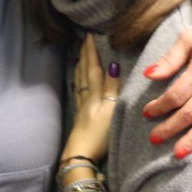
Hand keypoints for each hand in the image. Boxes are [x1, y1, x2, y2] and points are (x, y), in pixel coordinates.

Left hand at [63, 37, 121, 163]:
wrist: (81, 157)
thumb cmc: (98, 136)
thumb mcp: (111, 111)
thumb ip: (112, 89)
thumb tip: (113, 65)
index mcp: (94, 95)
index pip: (93, 68)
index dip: (92, 52)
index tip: (90, 35)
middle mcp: (87, 98)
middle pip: (85, 72)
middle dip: (85, 55)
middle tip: (83, 40)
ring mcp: (82, 108)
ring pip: (80, 82)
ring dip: (81, 66)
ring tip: (80, 56)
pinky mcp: (81, 117)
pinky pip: (79, 92)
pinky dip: (79, 82)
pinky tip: (79, 83)